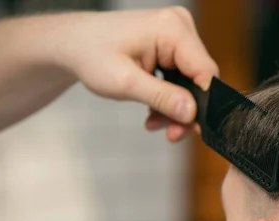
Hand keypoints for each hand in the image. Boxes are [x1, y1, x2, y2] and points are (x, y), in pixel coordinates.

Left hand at [55, 7, 218, 140]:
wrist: (72, 44)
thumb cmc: (90, 54)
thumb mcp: (125, 82)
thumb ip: (162, 98)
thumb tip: (192, 113)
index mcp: (172, 29)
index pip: (206, 72)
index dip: (203, 104)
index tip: (188, 128)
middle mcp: (180, 27)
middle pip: (200, 80)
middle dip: (185, 110)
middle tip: (170, 134)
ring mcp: (177, 36)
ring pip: (192, 83)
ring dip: (175, 108)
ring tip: (154, 122)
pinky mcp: (171, 47)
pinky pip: (182, 79)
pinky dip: (170, 99)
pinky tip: (153, 111)